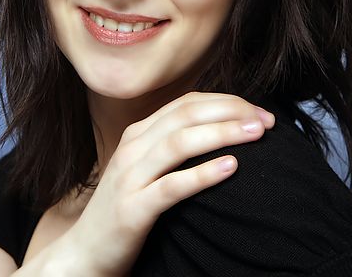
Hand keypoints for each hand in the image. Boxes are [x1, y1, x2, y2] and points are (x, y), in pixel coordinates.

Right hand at [69, 91, 274, 275]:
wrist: (86, 251)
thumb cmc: (129, 204)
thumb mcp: (148, 166)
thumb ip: (176, 144)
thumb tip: (224, 128)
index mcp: (140, 132)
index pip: (188, 102)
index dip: (226, 101)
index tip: (259, 111)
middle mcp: (134, 147)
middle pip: (187, 114)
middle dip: (230, 111)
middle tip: (265, 121)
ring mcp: (130, 176)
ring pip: (179, 142)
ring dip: (222, 133)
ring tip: (255, 134)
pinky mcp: (132, 208)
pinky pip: (171, 186)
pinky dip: (202, 174)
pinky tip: (231, 168)